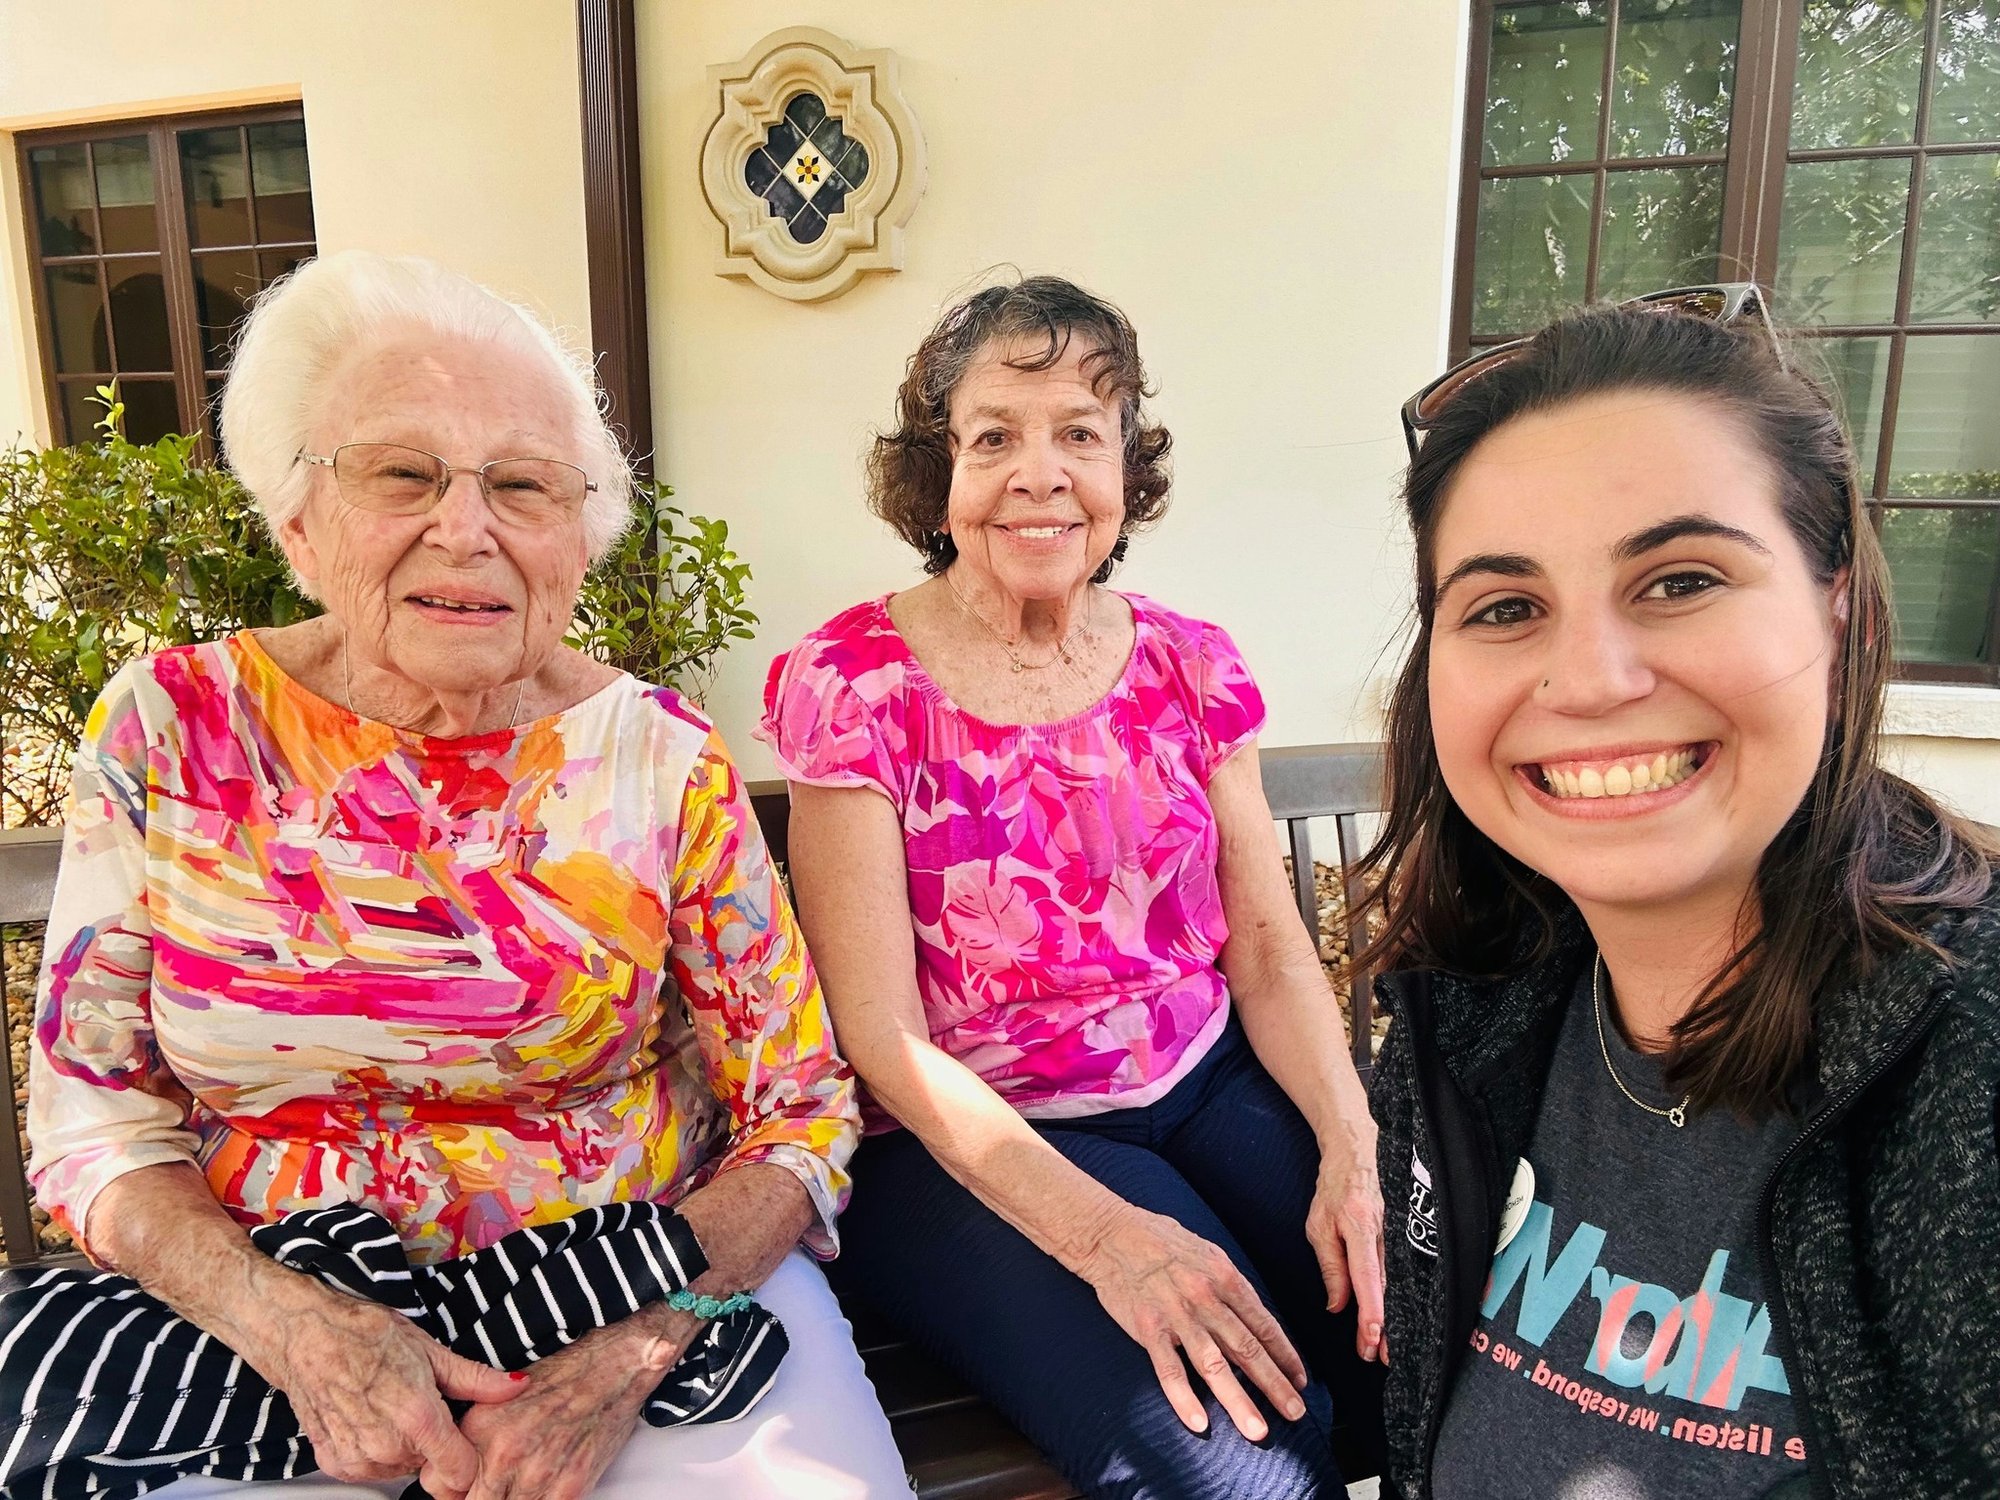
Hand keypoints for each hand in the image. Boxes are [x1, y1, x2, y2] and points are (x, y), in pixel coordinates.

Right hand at [240, 1279, 525, 1499]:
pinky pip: (371, 1468)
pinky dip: (377, 1450)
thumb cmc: (364, 1334)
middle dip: (438, 1443)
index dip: (471, 1458)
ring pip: (402, 1469)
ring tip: (395, 1406)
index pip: (460, 1473)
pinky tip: (372, 1416)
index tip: (469, 1440)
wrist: (305, 1335)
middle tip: (427, 1406)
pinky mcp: (335, 1462)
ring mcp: (357, 1458)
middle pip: (432, 1467)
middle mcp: (385, 1445)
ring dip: (406, 1448)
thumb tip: (515, 1385)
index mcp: (417, 1417)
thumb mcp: (429, 1349)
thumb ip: (475, 1378)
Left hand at [461, 1307, 700, 1499]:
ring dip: (511, 1498)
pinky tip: (546, 1486)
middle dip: (478, 1497)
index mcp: (480, 1426)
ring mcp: (535, 1475)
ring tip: (524, 1481)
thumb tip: (458, 1468)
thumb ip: (478, 1435)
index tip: (465, 1486)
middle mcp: (502, 1454)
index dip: (450, 1490)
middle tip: (497, 1486)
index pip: (437, 1484)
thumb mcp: (502, 1396)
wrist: (613, 1367)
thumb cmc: (563, 1378)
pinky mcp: (567, 1488)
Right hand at [1080, 1206, 1309, 1440]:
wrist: (1111, 1234)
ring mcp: (1177, 1316)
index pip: (1264, 1325)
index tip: (1300, 1380)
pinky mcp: (1148, 1328)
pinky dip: (1184, 1398)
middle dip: (1275, 1385)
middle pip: (1247, 1349)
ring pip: (1214, 1366)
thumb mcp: (1206, 1251)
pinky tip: (1199, 1423)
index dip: (1285, 1355)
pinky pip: (1169, 1369)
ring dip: (1239, 1401)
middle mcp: (1206, 1298)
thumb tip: (1253, 1315)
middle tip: (1295, 1413)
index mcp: (1225, 1277)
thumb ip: (1229, 1284)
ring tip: (1258, 1431)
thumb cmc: (1161, 1239)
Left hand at [1306, 1120, 1386, 1363]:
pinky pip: (1405, 1273)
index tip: (1371, 1338)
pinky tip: (1406, 1321)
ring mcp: (1401, 1233)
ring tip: (1393, 1348)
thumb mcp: (1319, 1225)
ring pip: (1400, 1283)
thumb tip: (1338, 1306)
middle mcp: (1386, 1232)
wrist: (1359, 1152)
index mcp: (1360, 1226)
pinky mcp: (1406, 1236)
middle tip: (1383, 1357)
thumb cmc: (1335, 1188)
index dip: (1371, 1310)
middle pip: (1389, 1287)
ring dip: (1397, 1316)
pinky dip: (1405, 1299)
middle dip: (1387, 1325)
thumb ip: (1330, 1266)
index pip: (1367, 1276)